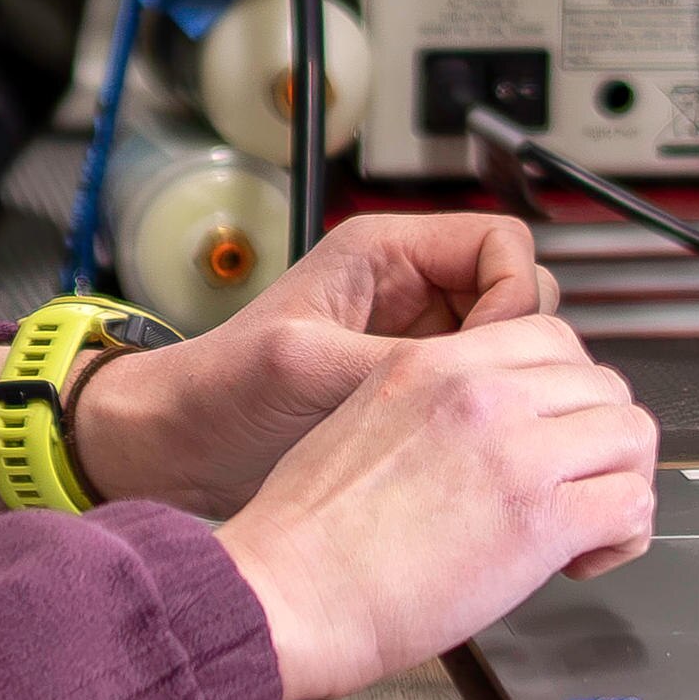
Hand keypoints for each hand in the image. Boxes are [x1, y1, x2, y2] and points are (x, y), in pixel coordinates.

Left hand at [64, 213, 562, 518]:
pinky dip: (487, 421)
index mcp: (387, 254)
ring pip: (508, 351)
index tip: (493, 353)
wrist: (178, 448)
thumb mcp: (307, 366)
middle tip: (491, 400)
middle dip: (518, 348)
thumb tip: (478, 374)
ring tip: (479, 432)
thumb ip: (395, 361)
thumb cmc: (218, 390)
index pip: (503, 245)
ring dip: (504, 388)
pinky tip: (467, 454)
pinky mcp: (412, 393)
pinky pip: (480, 395)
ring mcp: (415, 343)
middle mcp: (410, 290)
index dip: (515, 296)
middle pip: (520, 298)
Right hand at [206, 316, 659, 699]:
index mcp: (433, 365)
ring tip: (586, 526)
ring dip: (621, 481)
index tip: (553, 434)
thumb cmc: (307, 533)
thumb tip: (480, 442)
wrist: (290, 590)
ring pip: (633, 435)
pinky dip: (623, 537)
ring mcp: (515, 452)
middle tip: (572, 487)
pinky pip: (632, 504)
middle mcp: (482, 394)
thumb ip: (432, 414)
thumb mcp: (360, 423)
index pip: (551, 338)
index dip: (566, 391)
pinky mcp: (540, 520)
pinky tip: (582, 561)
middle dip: (599, 439)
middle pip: (603, 384)